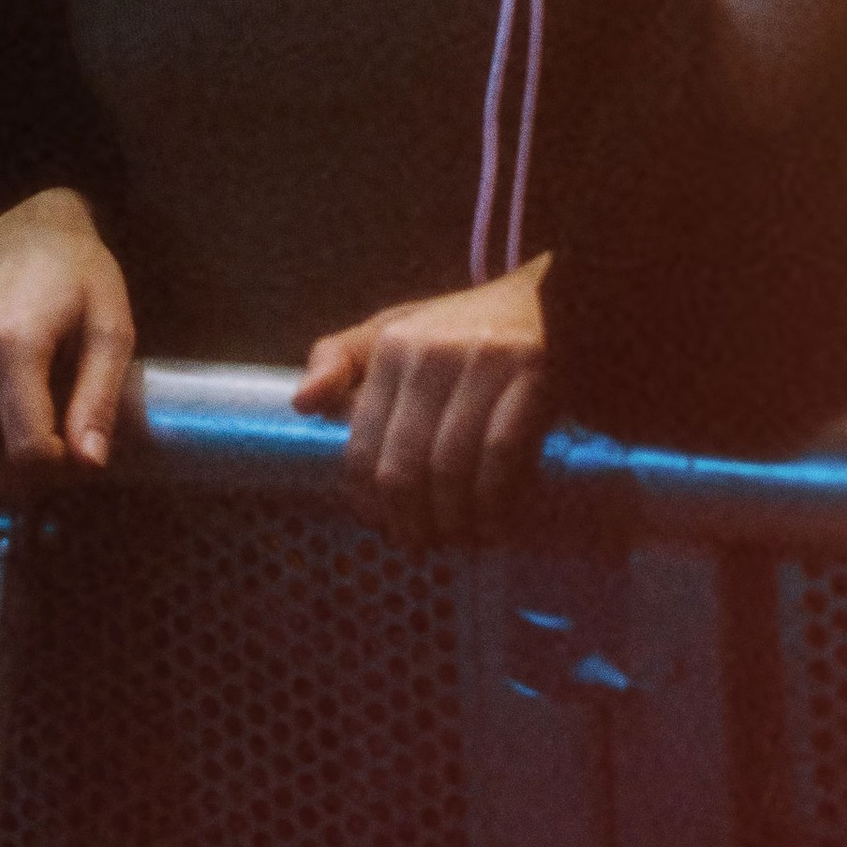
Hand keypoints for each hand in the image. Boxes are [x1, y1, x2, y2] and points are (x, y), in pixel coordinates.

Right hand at [0, 188, 134, 489]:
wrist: (29, 232)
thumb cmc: (80, 277)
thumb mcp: (111, 328)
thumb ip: (99, 398)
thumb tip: (90, 465)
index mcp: (14, 346)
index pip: (27, 448)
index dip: (58, 469)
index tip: (79, 453)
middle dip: (10, 487)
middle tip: (47, 469)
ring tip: (27, 456)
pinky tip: (4, 434)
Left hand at [294, 262, 549, 547]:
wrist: (545, 303)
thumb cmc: (461, 329)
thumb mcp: (394, 330)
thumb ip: (340, 360)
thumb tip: (300, 404)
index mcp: (391, 345)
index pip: (362, 446)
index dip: (368, 502)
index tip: (383, 527)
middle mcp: (431, 353)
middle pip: (403, 467)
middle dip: (410, 522)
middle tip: (423, 543)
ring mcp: (483, 363)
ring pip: (450, 468)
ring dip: (453, 521)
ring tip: (460, 539)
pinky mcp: (532, 375)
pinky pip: (501, 455)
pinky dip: (494, 501)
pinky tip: (494, 523)